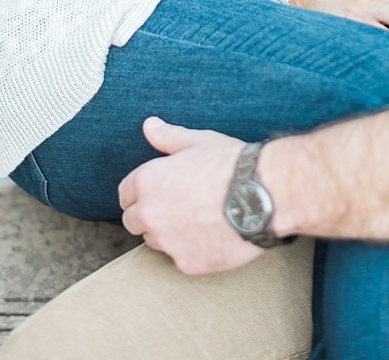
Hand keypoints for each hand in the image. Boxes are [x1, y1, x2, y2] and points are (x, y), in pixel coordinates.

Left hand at [118, 117, 260, 274]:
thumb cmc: (231, 163)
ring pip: (155, 242)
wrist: (263, 194)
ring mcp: (167, 242)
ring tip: (199, 218)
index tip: (160, 191)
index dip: (142, 191)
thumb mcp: (198, 141)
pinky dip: (192, 249)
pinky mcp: (186, 263)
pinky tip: (213, 234)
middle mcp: (150, 214)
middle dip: (150, 214)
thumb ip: (168, 137)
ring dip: (168, 233)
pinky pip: (181, 258)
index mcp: (147, 181)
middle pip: (134, 221)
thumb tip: (149, 125)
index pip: (125, 194)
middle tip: (179, 205)